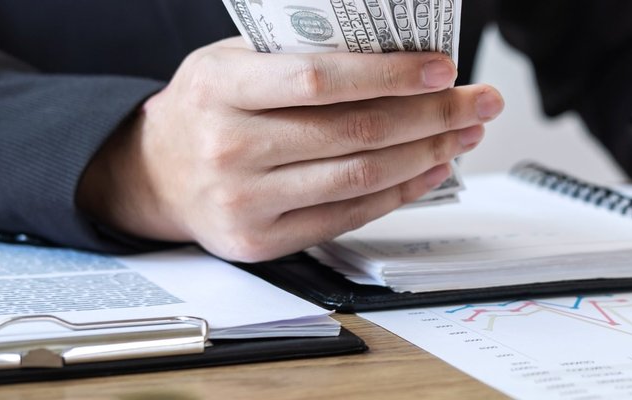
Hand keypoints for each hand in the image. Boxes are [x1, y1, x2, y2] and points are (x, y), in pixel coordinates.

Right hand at [77, 38, 504, 261]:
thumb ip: (297, 55)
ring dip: (427, 153)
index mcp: (220, 89)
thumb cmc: (207, 108)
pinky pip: (349, 215)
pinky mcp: (263, 241)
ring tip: (464, 132)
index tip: (442, 69)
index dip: (389, 74)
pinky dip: (400, 191)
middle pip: (354, 132)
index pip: (318, 80)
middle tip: (478, 101)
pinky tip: (431, 168)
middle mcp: (231, 148)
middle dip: (431, 114)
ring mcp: (247, 201)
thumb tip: (394, 50)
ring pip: (360, 176)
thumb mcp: (231, 61)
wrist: (154, 175)